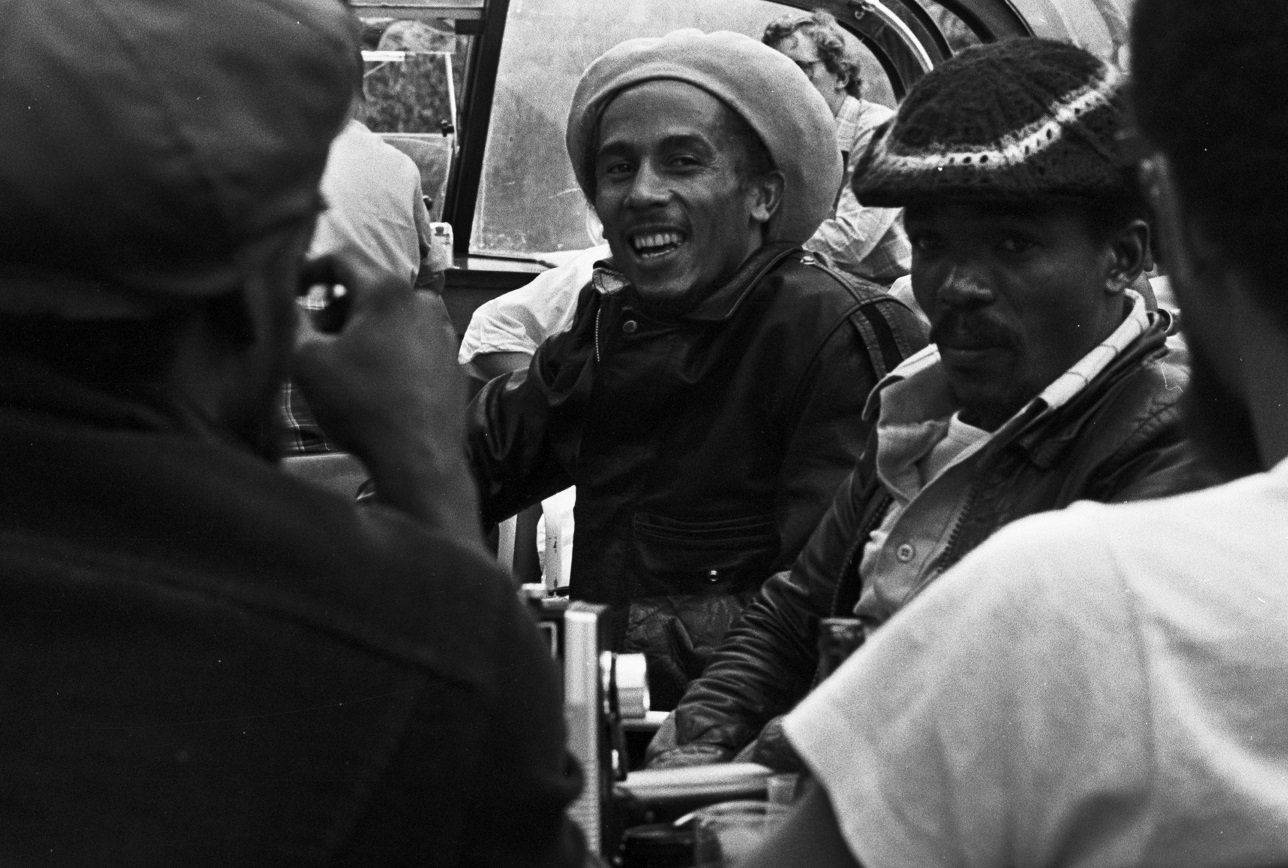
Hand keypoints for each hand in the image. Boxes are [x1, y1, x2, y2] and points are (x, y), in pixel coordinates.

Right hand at [292, 255, 480, 541]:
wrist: (419, 458)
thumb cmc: (361, 405)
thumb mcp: (307, 360)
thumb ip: (292, 321)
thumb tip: (288, 304)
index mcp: (388, 290)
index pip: (342, 257)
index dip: (308, 269)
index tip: (289, 290)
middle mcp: (423, 301)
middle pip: (367, 289)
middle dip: (334, 308)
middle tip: (309, 339)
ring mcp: (444, 331)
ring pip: (390, 317)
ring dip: (360, 332)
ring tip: (339, 366)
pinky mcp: (451, 360)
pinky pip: (410, 343)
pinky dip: (386, 352)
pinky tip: (371, 383)